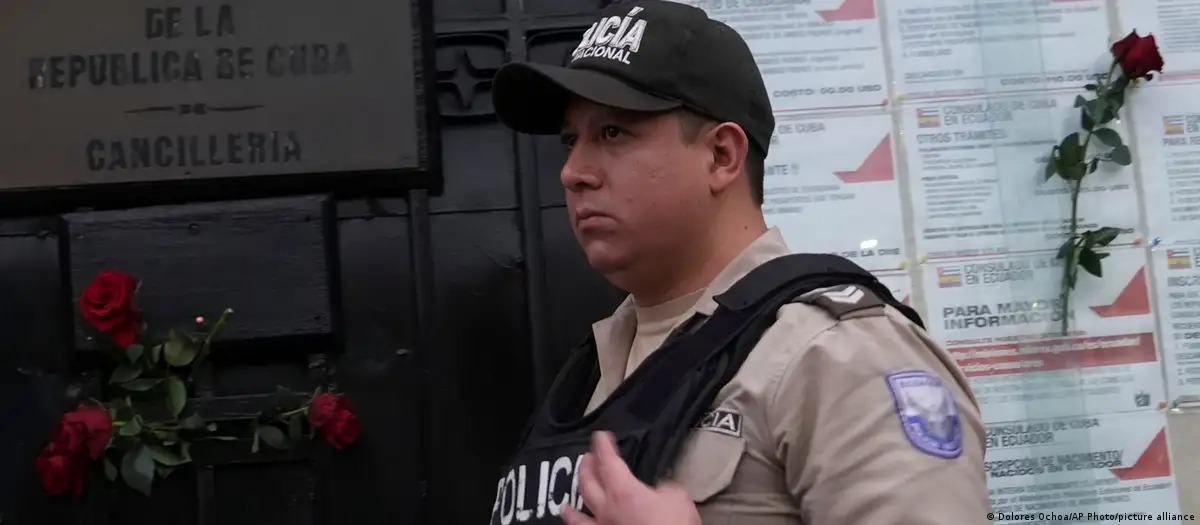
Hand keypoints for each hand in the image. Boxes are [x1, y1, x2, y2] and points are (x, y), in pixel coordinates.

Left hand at [561, 431, 701, 524]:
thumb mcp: (678, 498)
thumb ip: (665, 489)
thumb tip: (658, 491)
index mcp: (623, 490)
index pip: (609, 461)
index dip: (604, 446)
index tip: (600, 436)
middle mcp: (606, 508)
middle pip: (588, 483)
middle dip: (587, 467)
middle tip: (587, 457)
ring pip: (578, 513)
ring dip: (573, 500)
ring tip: (567, 495)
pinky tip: (572, 523)